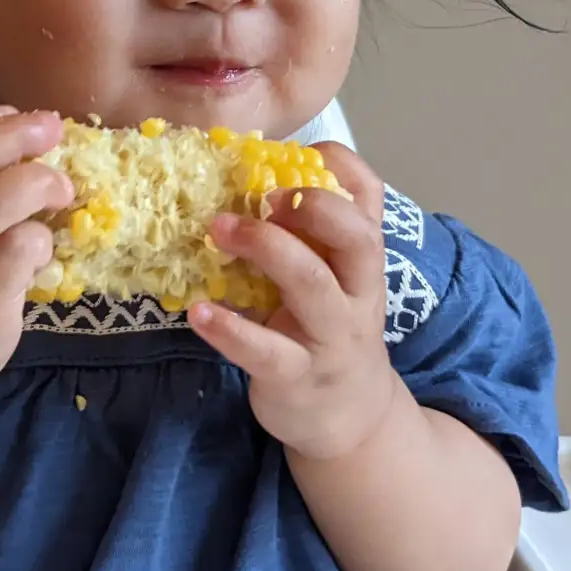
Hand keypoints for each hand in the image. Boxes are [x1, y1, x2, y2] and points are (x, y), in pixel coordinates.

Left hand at [189, 142, 400, 460]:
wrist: (350, 417)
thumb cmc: (328, 330)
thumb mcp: (333, 280)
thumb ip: (306, 235)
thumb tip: (244, 176)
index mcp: (361, 261)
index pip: (372, 203)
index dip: (344, 170)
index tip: (303, 153)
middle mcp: (358, 293)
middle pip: (356, 239)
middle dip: (311, 207)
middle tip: (262, 195)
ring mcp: (331, 336)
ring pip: (313, 286)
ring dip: (265, 249)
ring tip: (218, 229)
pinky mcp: (298, 376)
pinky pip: (266, 350)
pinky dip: (230, 328)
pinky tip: (199, 311)